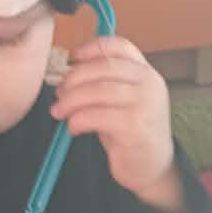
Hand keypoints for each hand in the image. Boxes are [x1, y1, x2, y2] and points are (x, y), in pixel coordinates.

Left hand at [51, 36, 182, 210]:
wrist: (152, 166)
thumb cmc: (131, 131)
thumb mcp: (122, 99)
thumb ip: (104, 81)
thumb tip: (67, 73)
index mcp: (145, 72)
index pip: (120, 46)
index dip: (92, 48)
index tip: (72, 58)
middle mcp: (149, 83)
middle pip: (104, 67)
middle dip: (74, 78)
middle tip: (59, 93)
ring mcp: (145, 104)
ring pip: (97, 91)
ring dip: (71, 101)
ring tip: (60, 112)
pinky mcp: (135, 127)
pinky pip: (96, 116)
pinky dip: (77, 120)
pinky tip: (73, 128)